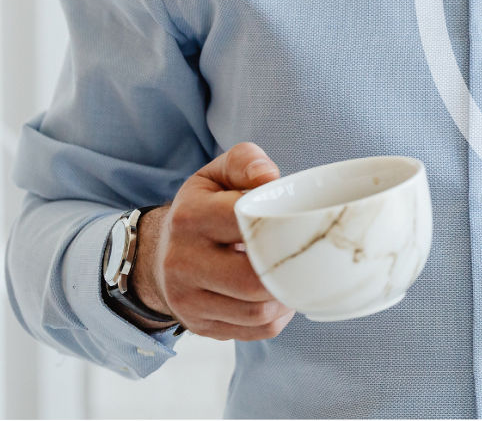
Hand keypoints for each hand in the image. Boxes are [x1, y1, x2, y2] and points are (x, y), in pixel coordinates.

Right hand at [132, 142, 295, 339]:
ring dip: (288, 297)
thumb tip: (269, 178)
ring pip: (256, 312)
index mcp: (190, 218)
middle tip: (308, 256)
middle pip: (253, 280)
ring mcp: (187, 301)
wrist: (161, 252)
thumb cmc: (204, 208)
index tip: (301, 223)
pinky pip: (255, 331)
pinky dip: (278, 317)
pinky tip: (282, 297)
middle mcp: (182, 262)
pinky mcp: (201, 326)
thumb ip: (246, 162)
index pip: (245, 225)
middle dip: (288, 270)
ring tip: (296, 276)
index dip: (283, 226)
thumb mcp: (218, 175)